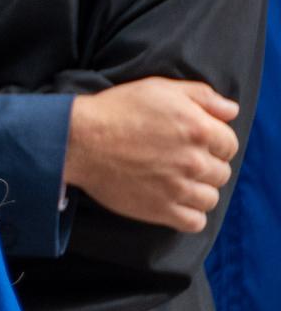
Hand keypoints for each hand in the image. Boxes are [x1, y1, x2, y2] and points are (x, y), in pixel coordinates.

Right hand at [64, 77, 238, 232]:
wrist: (79, 140)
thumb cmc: (116, 110)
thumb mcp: (159, 89)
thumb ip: (202, 96)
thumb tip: (230, 111)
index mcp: (198, 129)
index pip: (228, 144)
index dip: (213, 142)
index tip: (193, 142)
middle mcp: (194, 160)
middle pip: (221, 172)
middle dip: (205, 165)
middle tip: (178, 159)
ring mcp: (179, 188)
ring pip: (210, 198)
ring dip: (198, 190)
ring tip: (175, 180)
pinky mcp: (162, 210)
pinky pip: (195, 222)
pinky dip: (189, 214)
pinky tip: (172, 200)